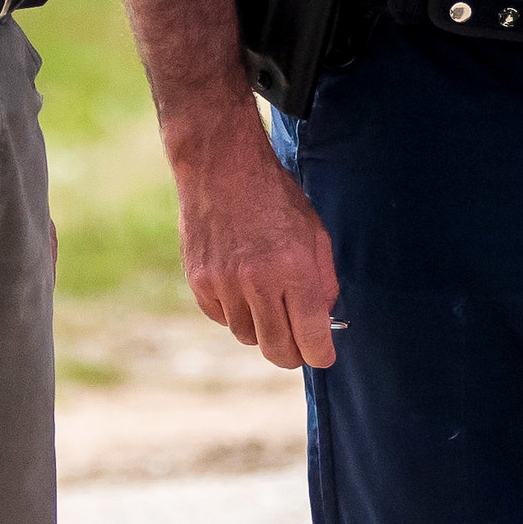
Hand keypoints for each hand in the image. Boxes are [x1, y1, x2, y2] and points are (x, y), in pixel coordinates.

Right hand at [176, 131, 339, 371]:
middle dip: (292, 356)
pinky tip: (240, 287)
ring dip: (261, 329)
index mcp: (294, 269)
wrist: (221, 167)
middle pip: (277, 350)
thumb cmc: (274, 198)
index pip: (311, 338)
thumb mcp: (315, 233)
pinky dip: (234, 312)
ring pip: (247, 336)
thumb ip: (323, 282)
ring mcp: (224, 284)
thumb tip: (322, 322)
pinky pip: (221, 318)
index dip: (321, 355)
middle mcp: (258, 282)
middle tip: (298, 349)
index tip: (323, 356)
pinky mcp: (199, 282)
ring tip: (266, 301)